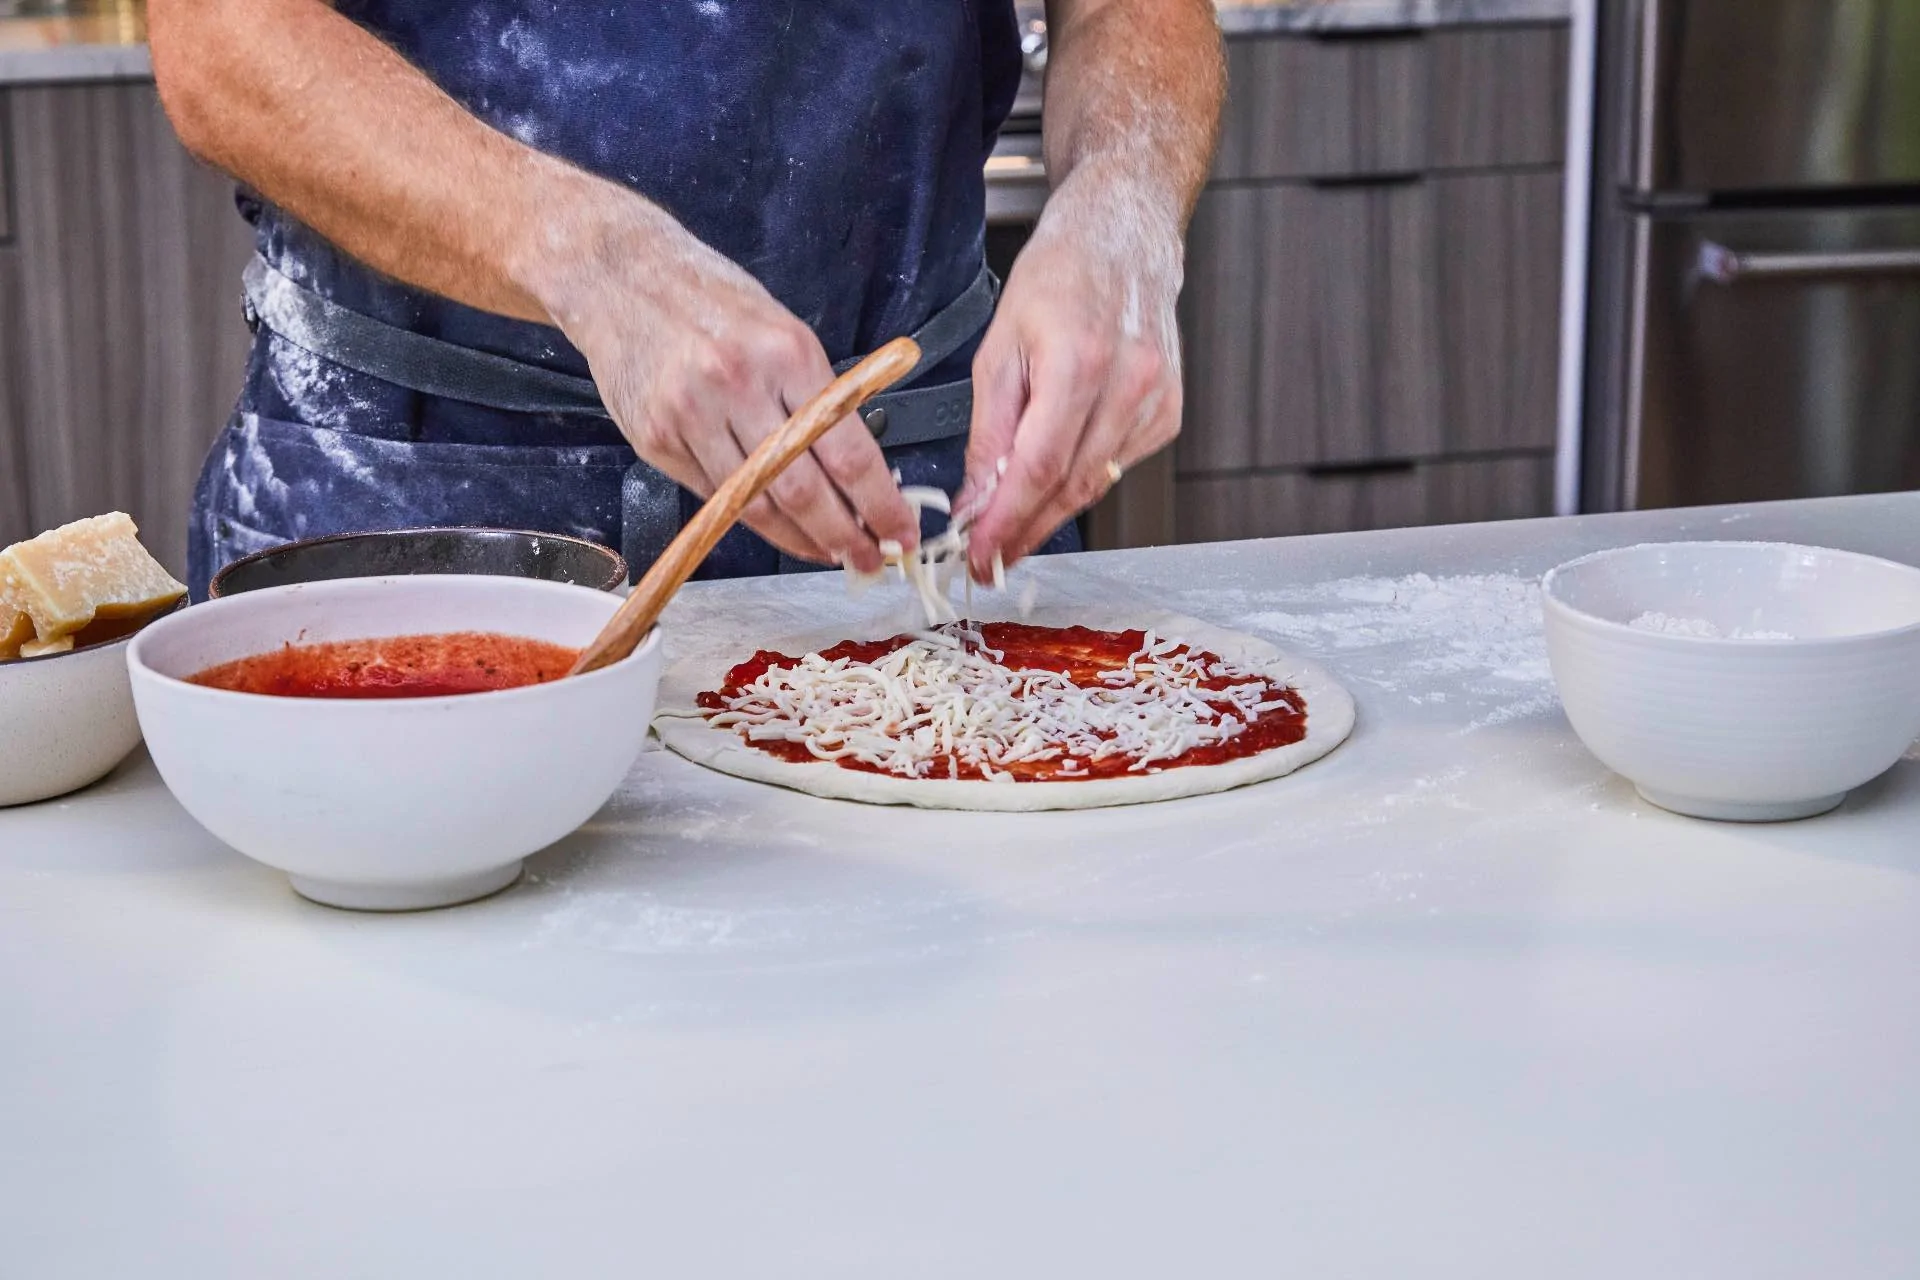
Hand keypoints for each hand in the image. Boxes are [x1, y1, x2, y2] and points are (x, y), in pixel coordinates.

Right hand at [522, 181, 916, 571]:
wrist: (617, 277)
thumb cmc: (713, 302)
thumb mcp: (784, 330)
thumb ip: (819, 397)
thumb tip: (860, 475)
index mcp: (786, 353)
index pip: (846, 451)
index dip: (880, 504)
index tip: (902, 534)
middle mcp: (737, 386)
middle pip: (803, 491)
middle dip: (844, 537)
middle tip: (869, 561)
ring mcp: (690, 417)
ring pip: (755, 506)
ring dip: (800, 540)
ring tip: (829, 552)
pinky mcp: (654, 439)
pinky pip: (714, 497)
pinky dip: (751, 518)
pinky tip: (778, 527)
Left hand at [956, 167, 1184, 577]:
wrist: (1124, 235)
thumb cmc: (1059, 276)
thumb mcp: (999, 347)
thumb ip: (987, 432)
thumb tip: (976, 501)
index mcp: (1079, 361)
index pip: (1039, 468)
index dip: (1007, 523)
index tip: (979, 556)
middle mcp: (1129, 384)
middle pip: (1072, 486)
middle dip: (1025, 531)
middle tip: (988, 558)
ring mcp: (1158, 400)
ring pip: (1098, 484)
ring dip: (1052, 512)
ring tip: (1011, 526)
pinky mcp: (1170, 413)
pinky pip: (1119, 466)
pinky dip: (1084, 481)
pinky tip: (1058, 475)